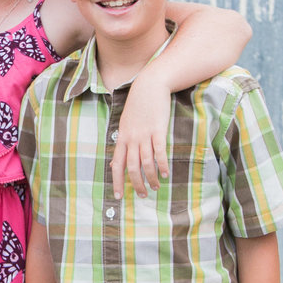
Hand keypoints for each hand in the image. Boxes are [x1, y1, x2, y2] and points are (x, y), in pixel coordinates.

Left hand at [112, 71, 169, 197]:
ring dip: (151, 178)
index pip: (117, 165)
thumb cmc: (138, 105)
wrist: (149, 86)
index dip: (117, 182)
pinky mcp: (158, 130)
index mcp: (122, 138)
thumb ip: (125, 140)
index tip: (118, 196)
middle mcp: (131, 139)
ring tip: (156, 187)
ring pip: (145, 163)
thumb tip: (120, 159)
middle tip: (143, 195)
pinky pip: (159, 152)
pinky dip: (162, 165)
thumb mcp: (126, 123)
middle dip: (137, 184)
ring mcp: (144, 135)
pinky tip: (165, 174)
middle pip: (131, 168)